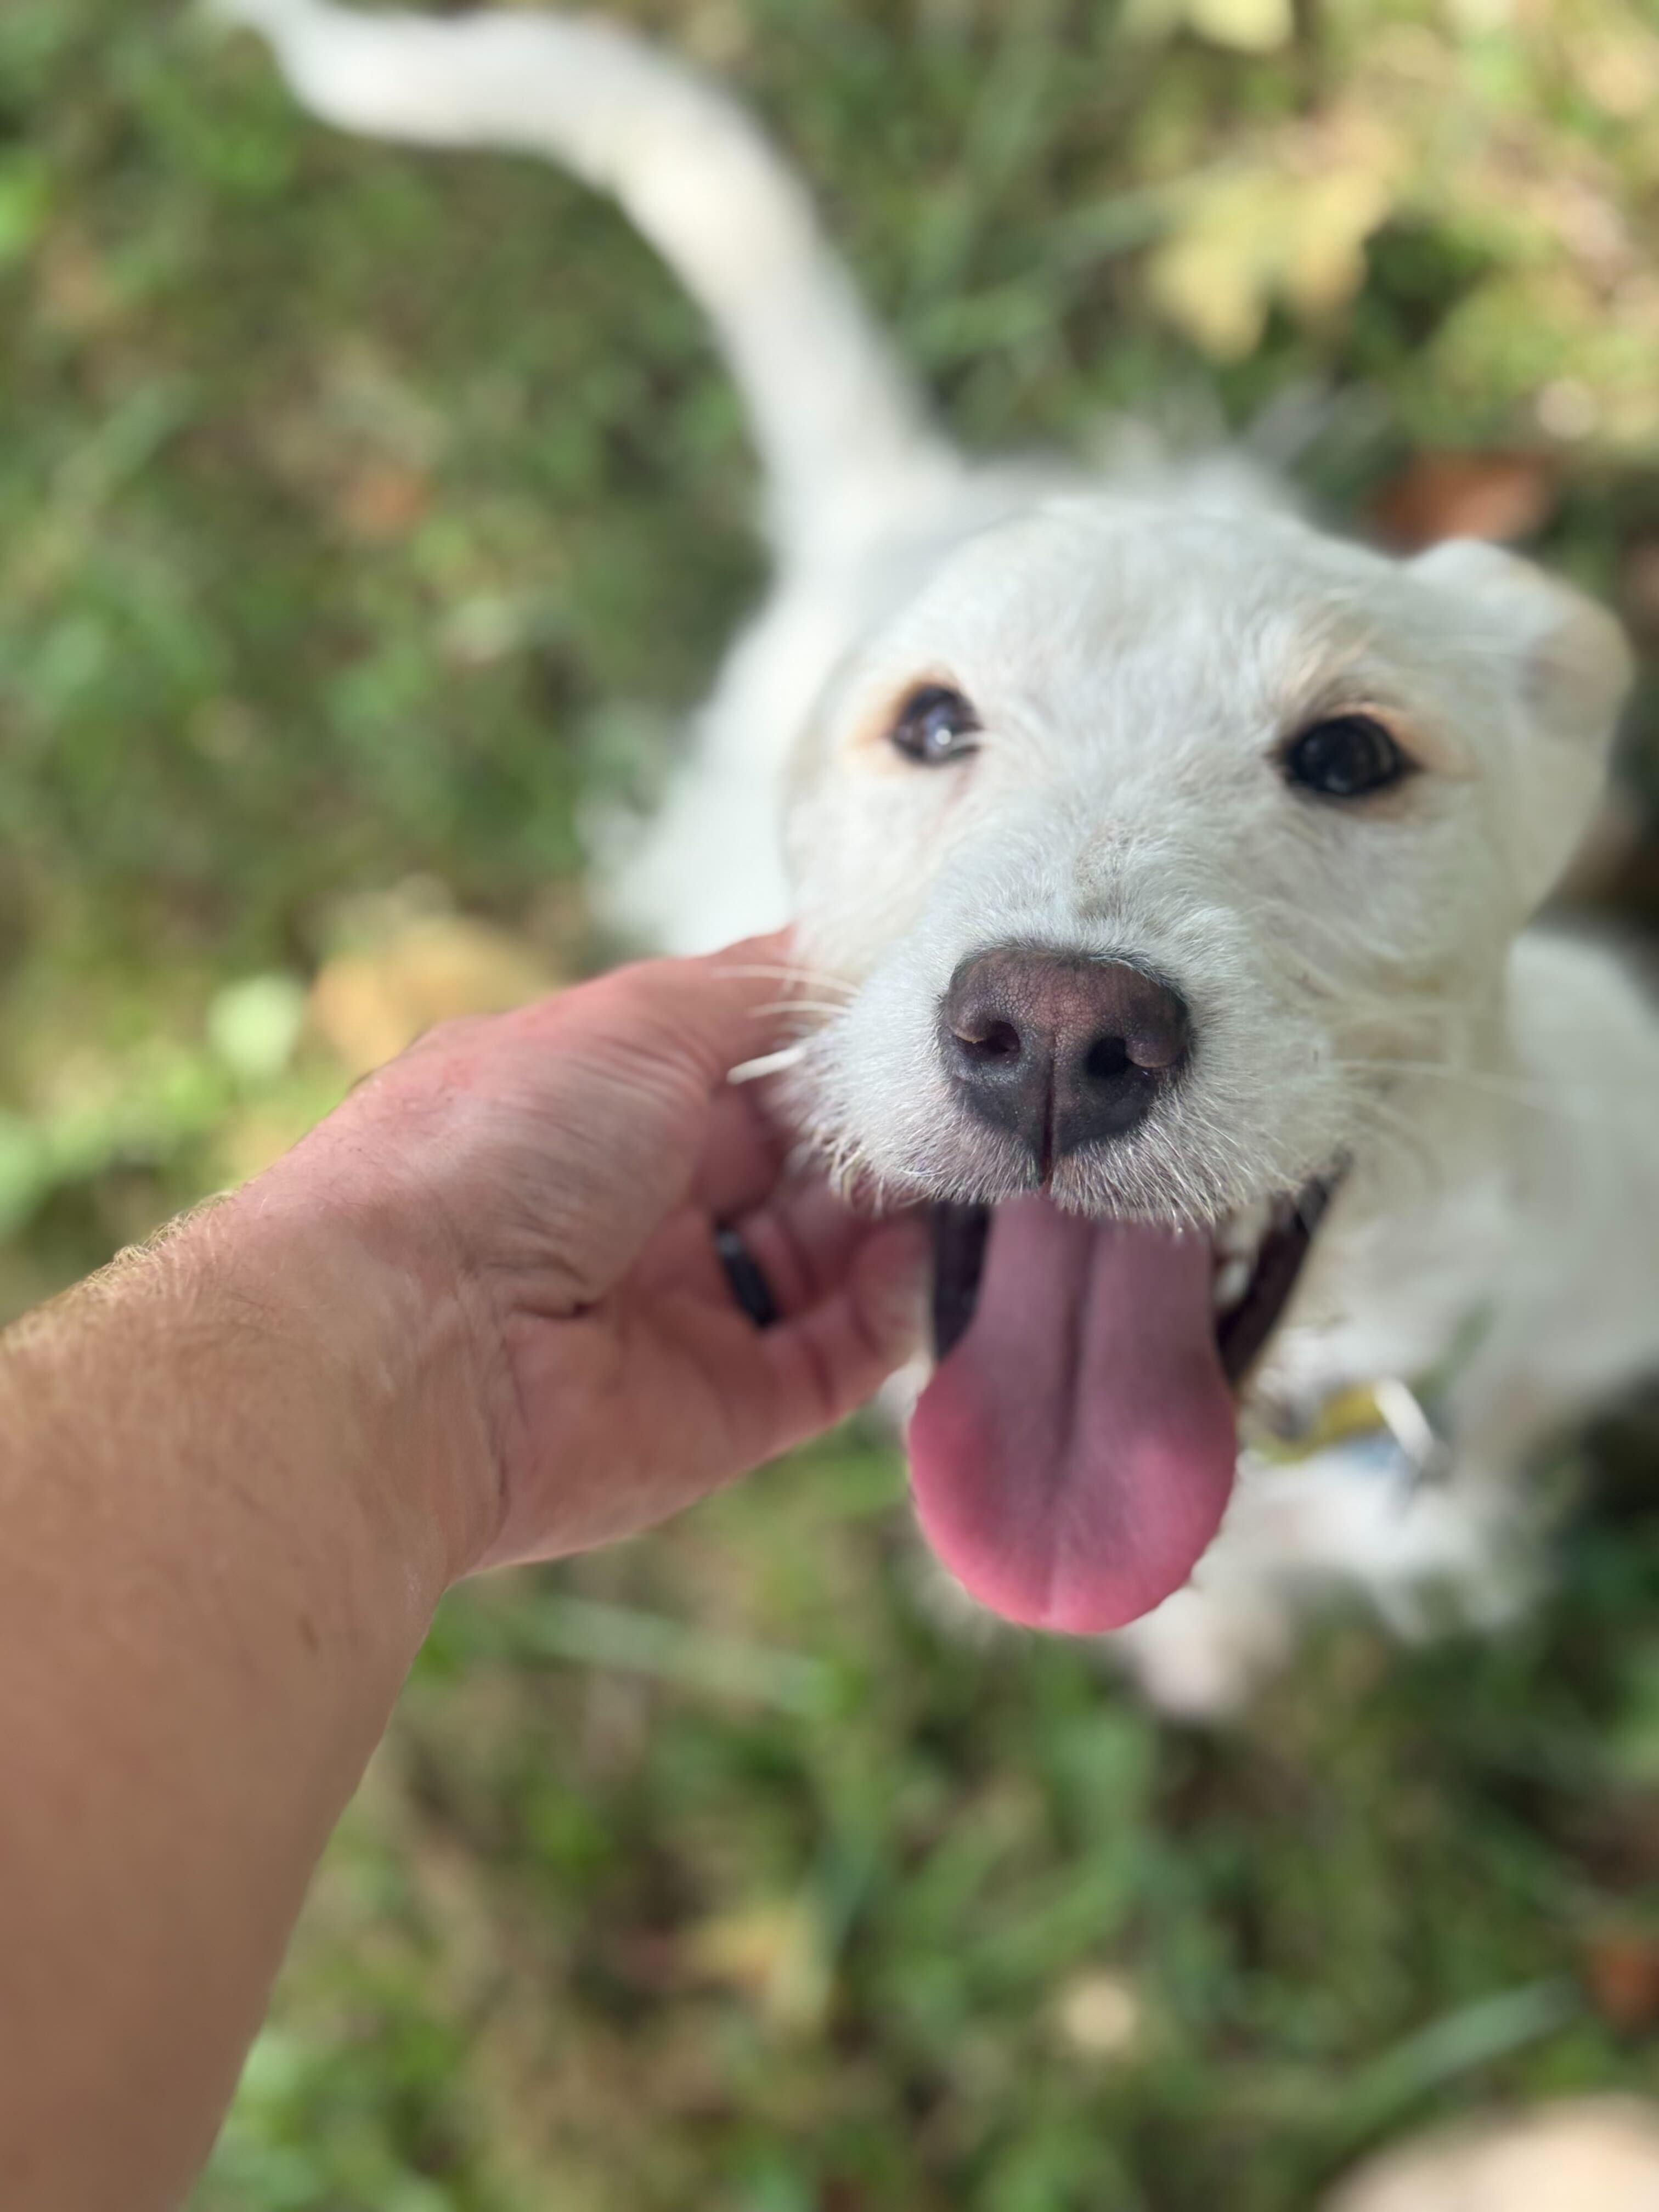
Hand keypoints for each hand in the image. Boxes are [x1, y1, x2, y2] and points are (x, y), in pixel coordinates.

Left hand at [242, 933, 927, 1575]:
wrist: (410, 1345)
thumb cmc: (497, 1149)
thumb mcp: (632, 1020)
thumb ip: (754, 989)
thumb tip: (844, 947)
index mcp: (598, 1113)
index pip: (745, 1073)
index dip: (832, 1047)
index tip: (922, 1019)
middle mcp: (637, 1215)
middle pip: (796, 1167)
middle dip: (877, 1131)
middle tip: (961, 1096)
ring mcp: (681, 1317)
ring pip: (829, 1262)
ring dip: (901, 1214)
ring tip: (966, 1165)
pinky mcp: (723, 1414)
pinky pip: (835, 1358)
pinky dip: (891, 1308)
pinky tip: (920, 1255)